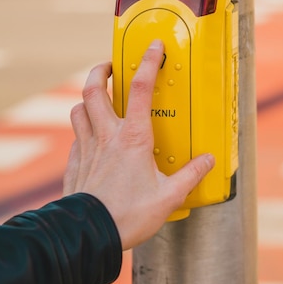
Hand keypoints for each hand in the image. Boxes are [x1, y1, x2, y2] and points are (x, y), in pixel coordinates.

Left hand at [63, 40, 214, 249]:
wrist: (88, 235)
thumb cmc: (128, 215)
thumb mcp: (169, 197)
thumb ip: (190, 175)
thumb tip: (207, 161)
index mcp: (133, 138)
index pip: (139, 89)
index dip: (147, 63)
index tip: (153, 47)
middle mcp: (107, 136)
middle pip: (94, 89)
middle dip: (101, 69)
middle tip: (110, 65)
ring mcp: (87, 148)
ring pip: (78, 108)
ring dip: (87, 96)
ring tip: (99, 96)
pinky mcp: (75, 163)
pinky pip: (76, 135)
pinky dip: (83, 127)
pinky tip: (92, 136)